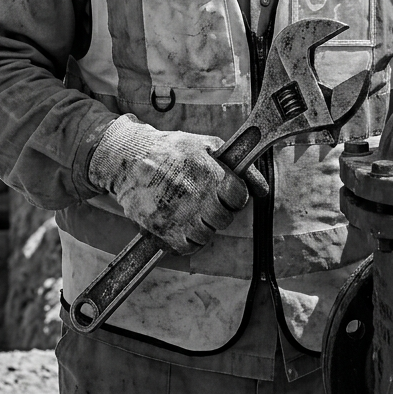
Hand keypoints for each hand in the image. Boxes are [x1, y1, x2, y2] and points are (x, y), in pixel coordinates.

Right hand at [88, 115, 250, 254]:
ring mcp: (179, 214)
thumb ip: (239, 167)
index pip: (239, 198)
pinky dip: (184, 240)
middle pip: (224, 220)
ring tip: (188, 209)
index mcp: (211, 172)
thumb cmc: (172, 149)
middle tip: (202, 199)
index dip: (233, 196)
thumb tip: (263, 190)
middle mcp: (197, 195)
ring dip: (201, 226)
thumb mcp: (207, 146)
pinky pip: (186, 248)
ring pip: (206, 236)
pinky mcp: (162, 228)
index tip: (224, 192)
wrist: (129, 157)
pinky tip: (179, 223)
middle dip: (217, 211)